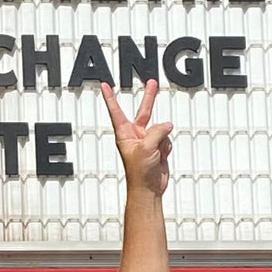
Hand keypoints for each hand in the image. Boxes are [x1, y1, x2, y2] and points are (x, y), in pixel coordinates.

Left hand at [101, 80, 172, 198]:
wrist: (149, 188)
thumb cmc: (139, 172)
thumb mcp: (147, 147)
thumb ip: (157, 132)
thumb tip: (166, 124)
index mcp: (125, 134)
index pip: (116, 111)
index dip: (110, 98)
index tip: (105, 86)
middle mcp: (135, 135)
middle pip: (143, 111)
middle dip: (149, 98)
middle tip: (152, 83)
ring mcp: (147, 140)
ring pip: (160, 128)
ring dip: (162, 139)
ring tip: (157, 152)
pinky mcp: (157, 147)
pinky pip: (166, 139)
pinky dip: (166, 147)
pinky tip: (161, 156)